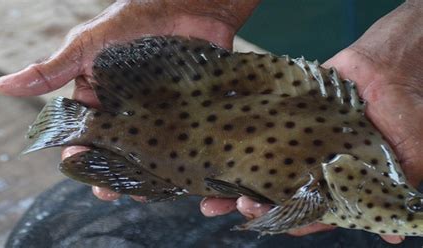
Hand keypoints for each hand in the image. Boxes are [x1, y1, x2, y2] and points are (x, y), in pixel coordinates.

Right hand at [0, 0, 259, 199]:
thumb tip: (1, 86)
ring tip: (142, 192)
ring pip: (145, 152)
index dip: (79, 153)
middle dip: (110, 173)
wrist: (185, 5)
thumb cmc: (132, 20)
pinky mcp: (184, 113)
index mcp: (99, 98)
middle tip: (112, 191)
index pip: (84, 133)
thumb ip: (51, 71)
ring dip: (140, 174)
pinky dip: (173, 160)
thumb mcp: (87, 46)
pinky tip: (173, 177)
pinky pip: (177, 142)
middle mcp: (126, 110)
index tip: (79, 167)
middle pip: (115, 151)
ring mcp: (156, 113)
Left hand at [201, 1, 422, 243]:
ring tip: (213, 197)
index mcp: (339, 182)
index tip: (268, 219)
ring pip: (263, 168)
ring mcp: (297, 143)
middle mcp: (314, 166)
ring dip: (238, 184)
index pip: (310, 211)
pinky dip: (239, 144)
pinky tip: (217, 154)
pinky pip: (259, 134)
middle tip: (238, 205)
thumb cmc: (407, 110)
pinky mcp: (284, 119)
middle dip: (257, 205)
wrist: (392, 65)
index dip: (290, 218)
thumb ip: (397, 188)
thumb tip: (393, 234)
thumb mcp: (410, 153)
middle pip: (279, 194)